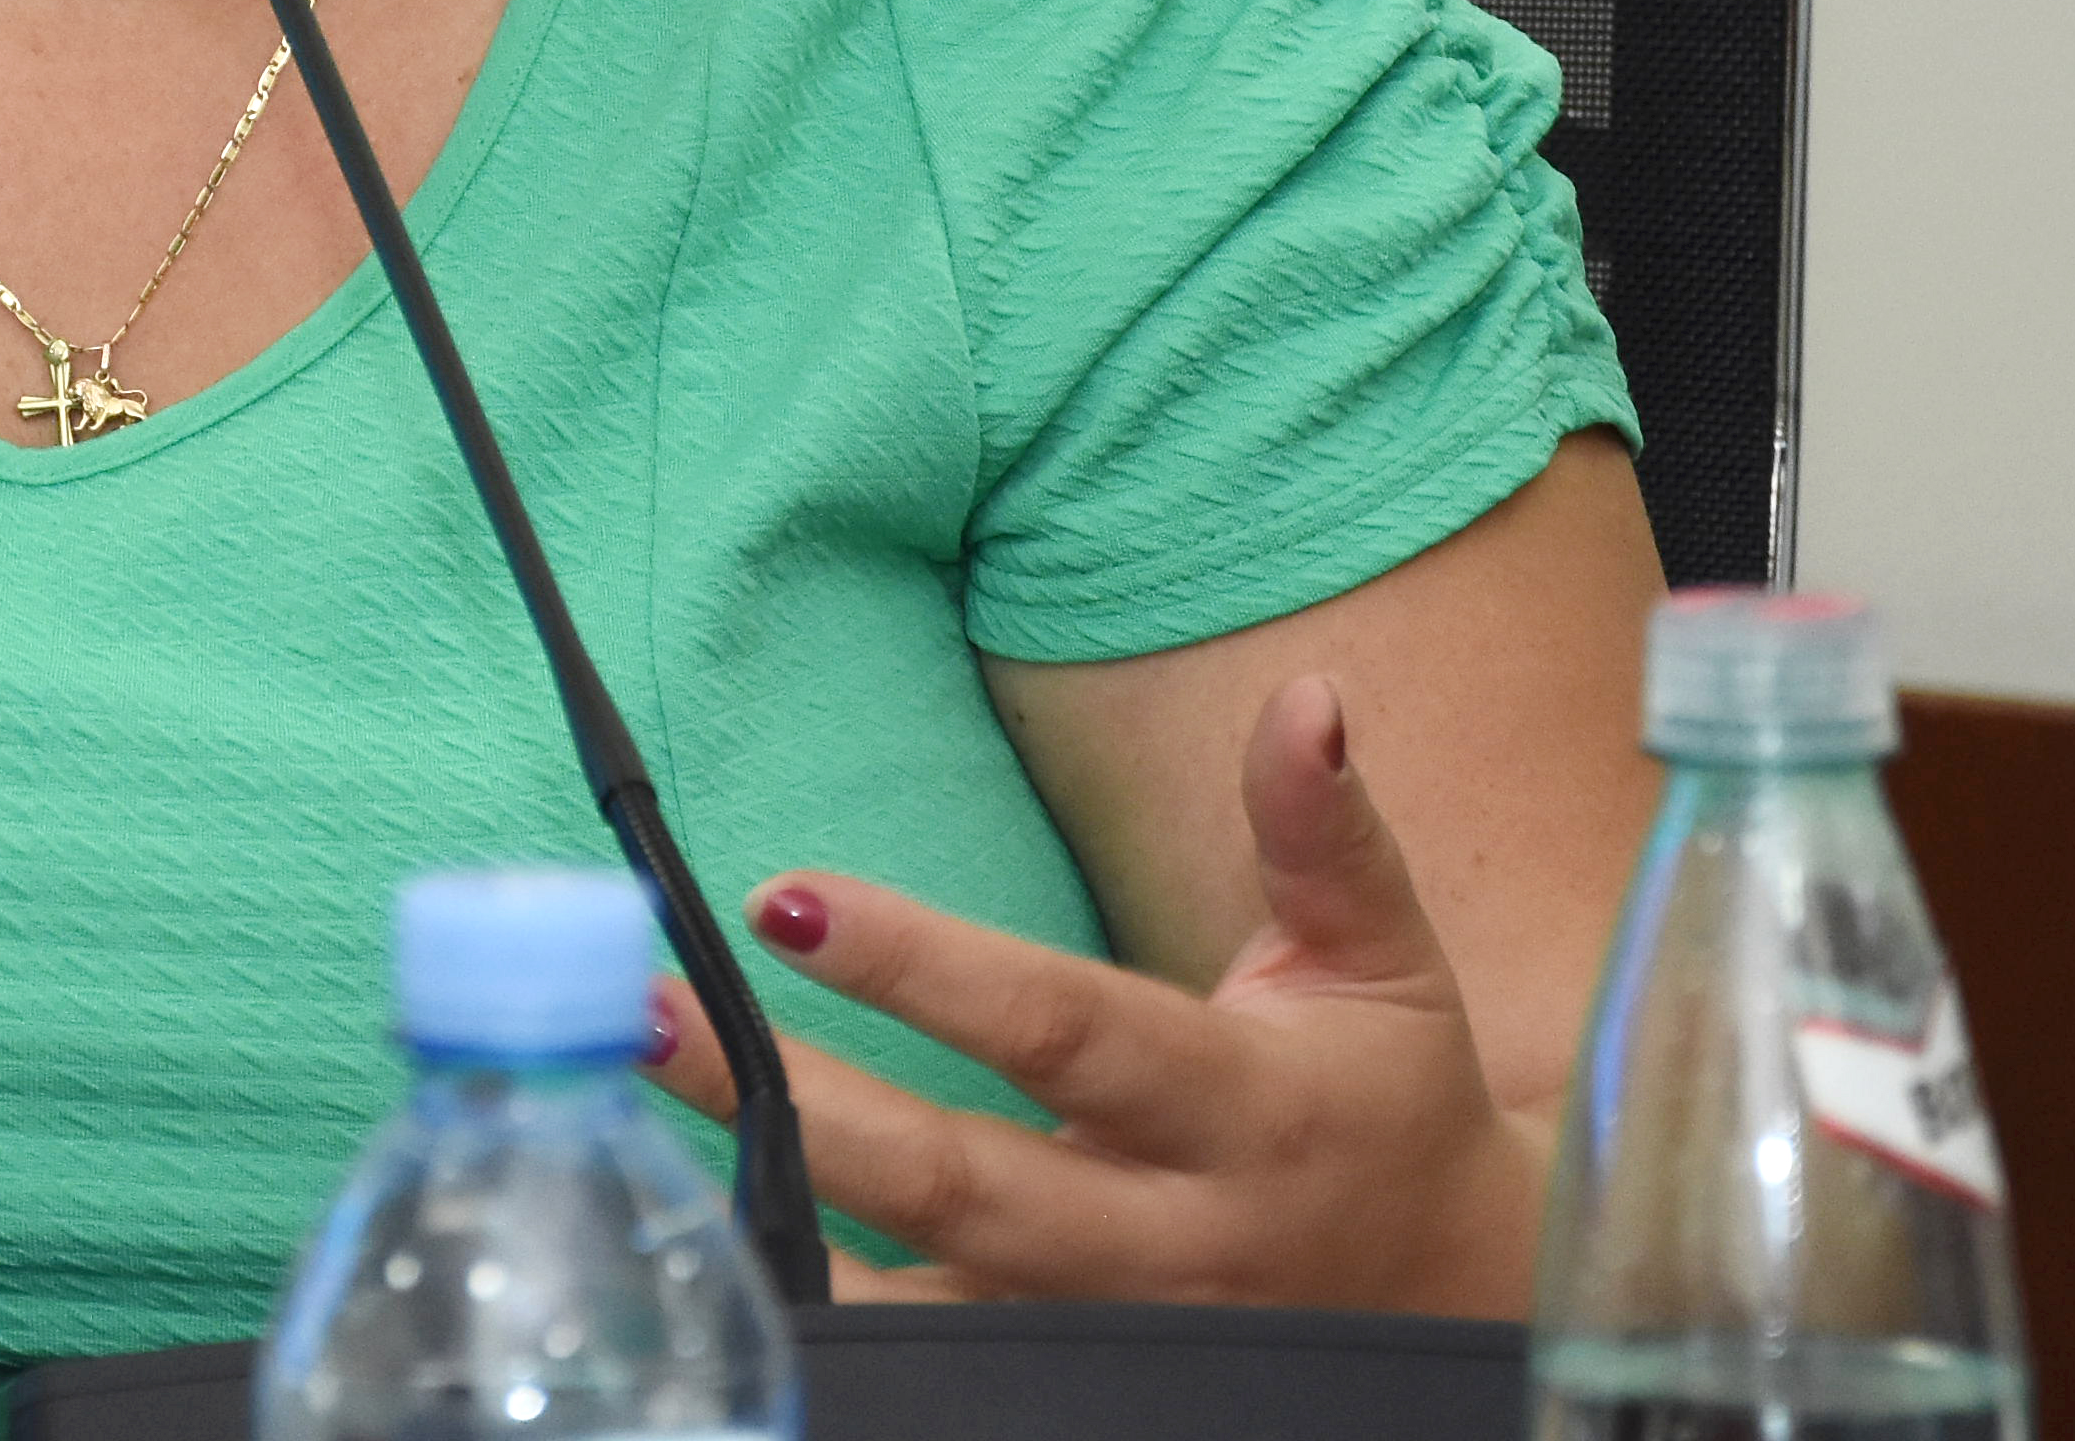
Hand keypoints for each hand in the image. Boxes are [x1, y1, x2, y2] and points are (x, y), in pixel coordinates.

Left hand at [646, 674, 1543, 1314]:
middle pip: (952, 1176)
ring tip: (626, 1118)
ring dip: (764, 1210)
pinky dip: (807, 1310)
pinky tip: (698, 1235)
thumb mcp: (1379, 962)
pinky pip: (918, 1362)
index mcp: (1242, 1112)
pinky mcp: (1056, 1381)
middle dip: (787, 1092)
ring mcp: (1101, 1331)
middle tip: (642, 1002)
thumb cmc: (1382, 1101)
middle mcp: (1166, 1240)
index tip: (785, 896)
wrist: (1449, 1300)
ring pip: (916, 1293)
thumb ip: (1323, 834)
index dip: (923, 969)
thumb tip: (1306, 701)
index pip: (1062, 1029)